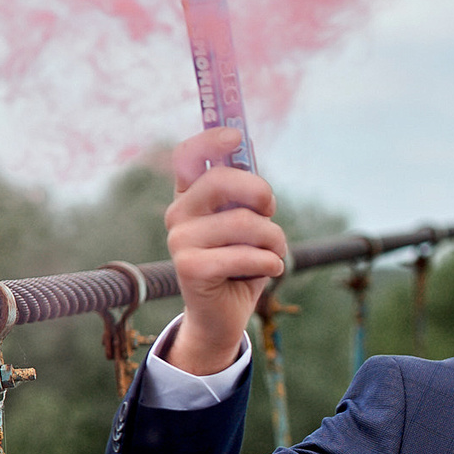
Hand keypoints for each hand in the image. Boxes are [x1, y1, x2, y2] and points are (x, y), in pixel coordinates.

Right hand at [164, 127, 288, 375]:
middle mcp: (178, 214)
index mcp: (190, 197)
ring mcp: (179, 240)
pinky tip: (270, 269)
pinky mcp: (190, 267)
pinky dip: (270, 263)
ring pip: (243, 223)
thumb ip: (246, 193)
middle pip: (220, 181)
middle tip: (272, 210)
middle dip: (260, 193)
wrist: (223, 316)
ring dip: (274, 239)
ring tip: (275, 253)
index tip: (236, 136)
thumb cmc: (241, 265)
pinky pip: (244, 255)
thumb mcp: (248, 224)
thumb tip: (246, 147)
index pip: (187, 156)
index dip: (209, 140)